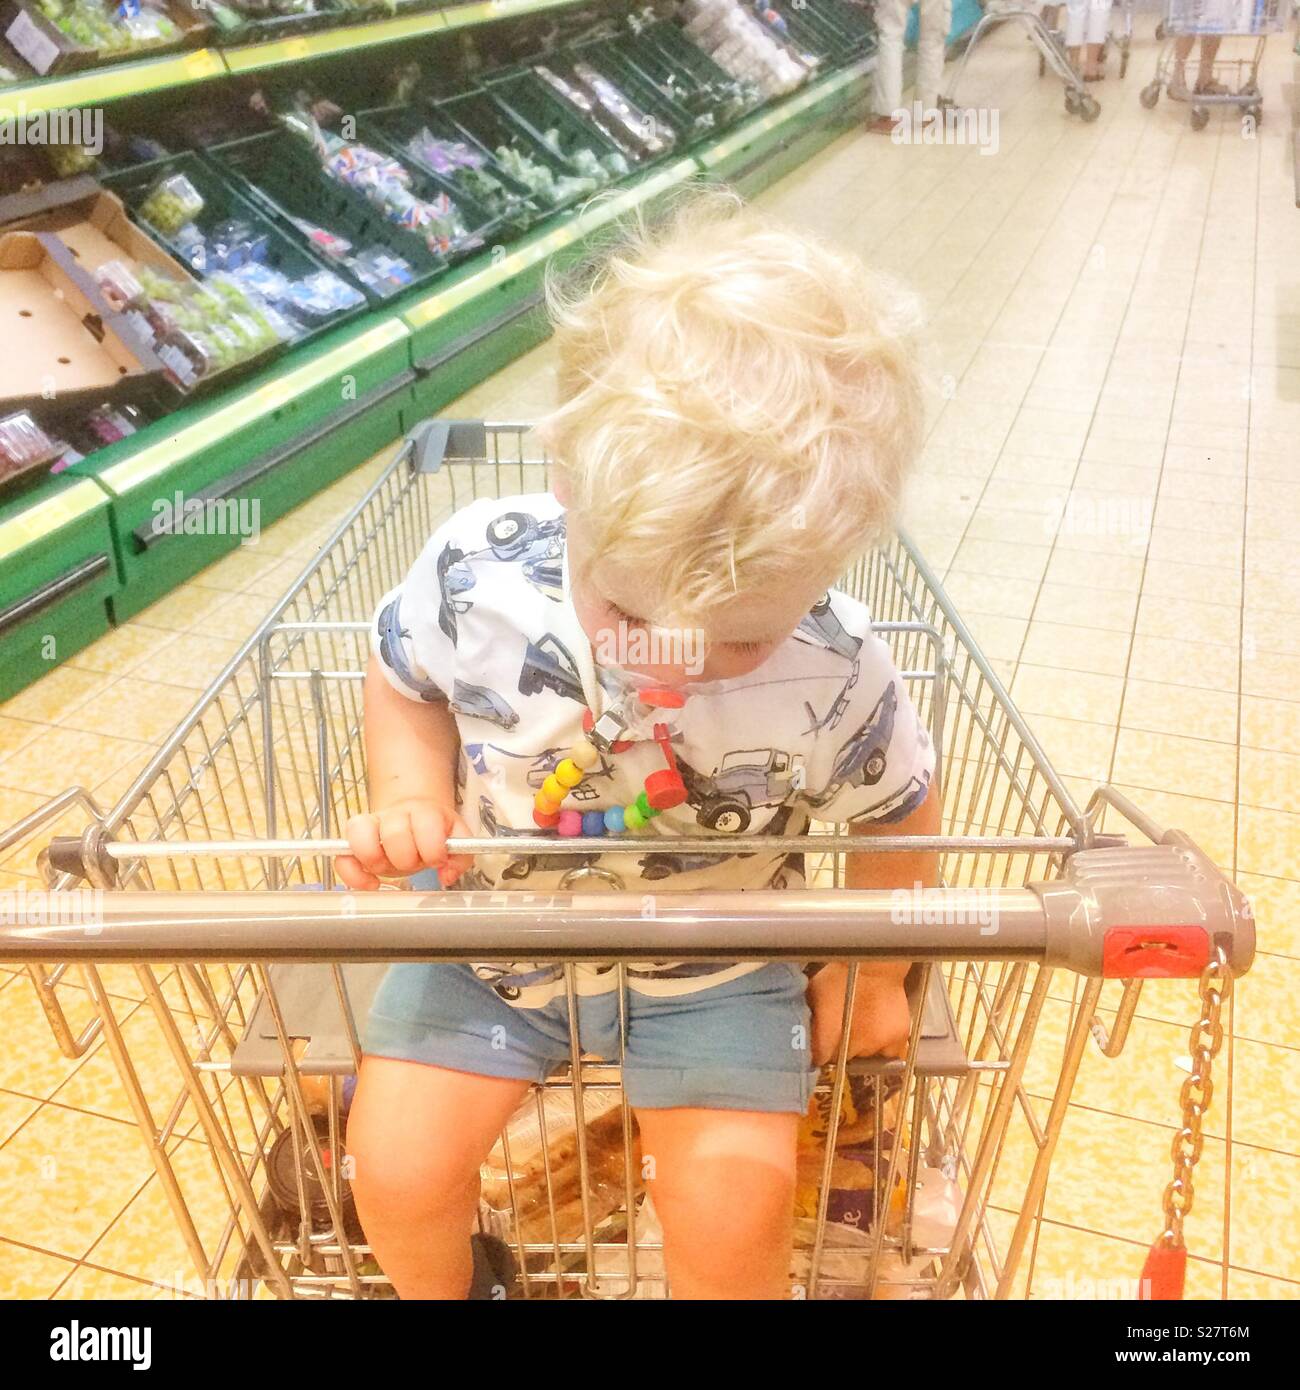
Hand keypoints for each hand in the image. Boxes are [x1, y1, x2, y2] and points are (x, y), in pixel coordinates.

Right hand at [337, 799, 472, 890]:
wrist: (412, 814)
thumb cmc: (433, 832)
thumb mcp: (456, 839)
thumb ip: (460, 857)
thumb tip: (446, 875)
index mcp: (424, 811)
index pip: (426, 822)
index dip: (433, 847)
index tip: (437, 860)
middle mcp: (394, 815)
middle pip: (394, 833)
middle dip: (407, 858)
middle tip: (415, 863)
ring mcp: (370, 826)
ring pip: (360, 834)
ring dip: (377, 860)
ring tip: (389, 869)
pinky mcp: (353, 843)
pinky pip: (342, 858)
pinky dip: (353, 875)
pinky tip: (372, 884)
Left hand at [807, 966, 910, 1066]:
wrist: (874, 963)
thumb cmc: (842, 973)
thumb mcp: (814, 993)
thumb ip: (808, 1018)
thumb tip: (801, 1034)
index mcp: (828, 1035)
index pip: (819, 1059)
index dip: (818, 1051)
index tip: (820, 1044)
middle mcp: (853, 1044)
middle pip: (842, 1059)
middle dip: (839, 1047)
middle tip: (842, 1028)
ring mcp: (876, 1044)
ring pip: (865, 1056)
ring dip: (861, 1045)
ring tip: (861, 1024)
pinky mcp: (897, 1040)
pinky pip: (888, 1054)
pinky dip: (882, 1047)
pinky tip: (877, 1030)